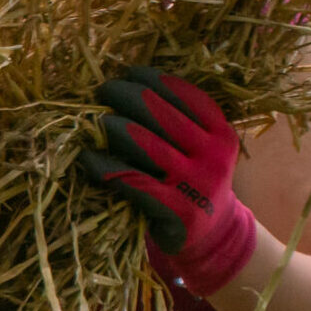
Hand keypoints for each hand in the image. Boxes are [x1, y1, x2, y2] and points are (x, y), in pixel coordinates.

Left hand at [78, 67, 257, 296]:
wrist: (211, 237)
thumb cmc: (193, 183)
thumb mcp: (200, 150)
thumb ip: (179, 123)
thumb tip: (130, 85)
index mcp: (222, 133)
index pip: (185, 94)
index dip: (152, 79)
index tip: (129, 72)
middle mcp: (214, 155)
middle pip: (160, 112)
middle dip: (125, 95)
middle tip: (103, 90)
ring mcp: (197, 183)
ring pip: (143, 142)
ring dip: (111, 126)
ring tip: (92, 120)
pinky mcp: (176, 209)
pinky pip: (132, 179)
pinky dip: (105, 167)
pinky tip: (87, 158)